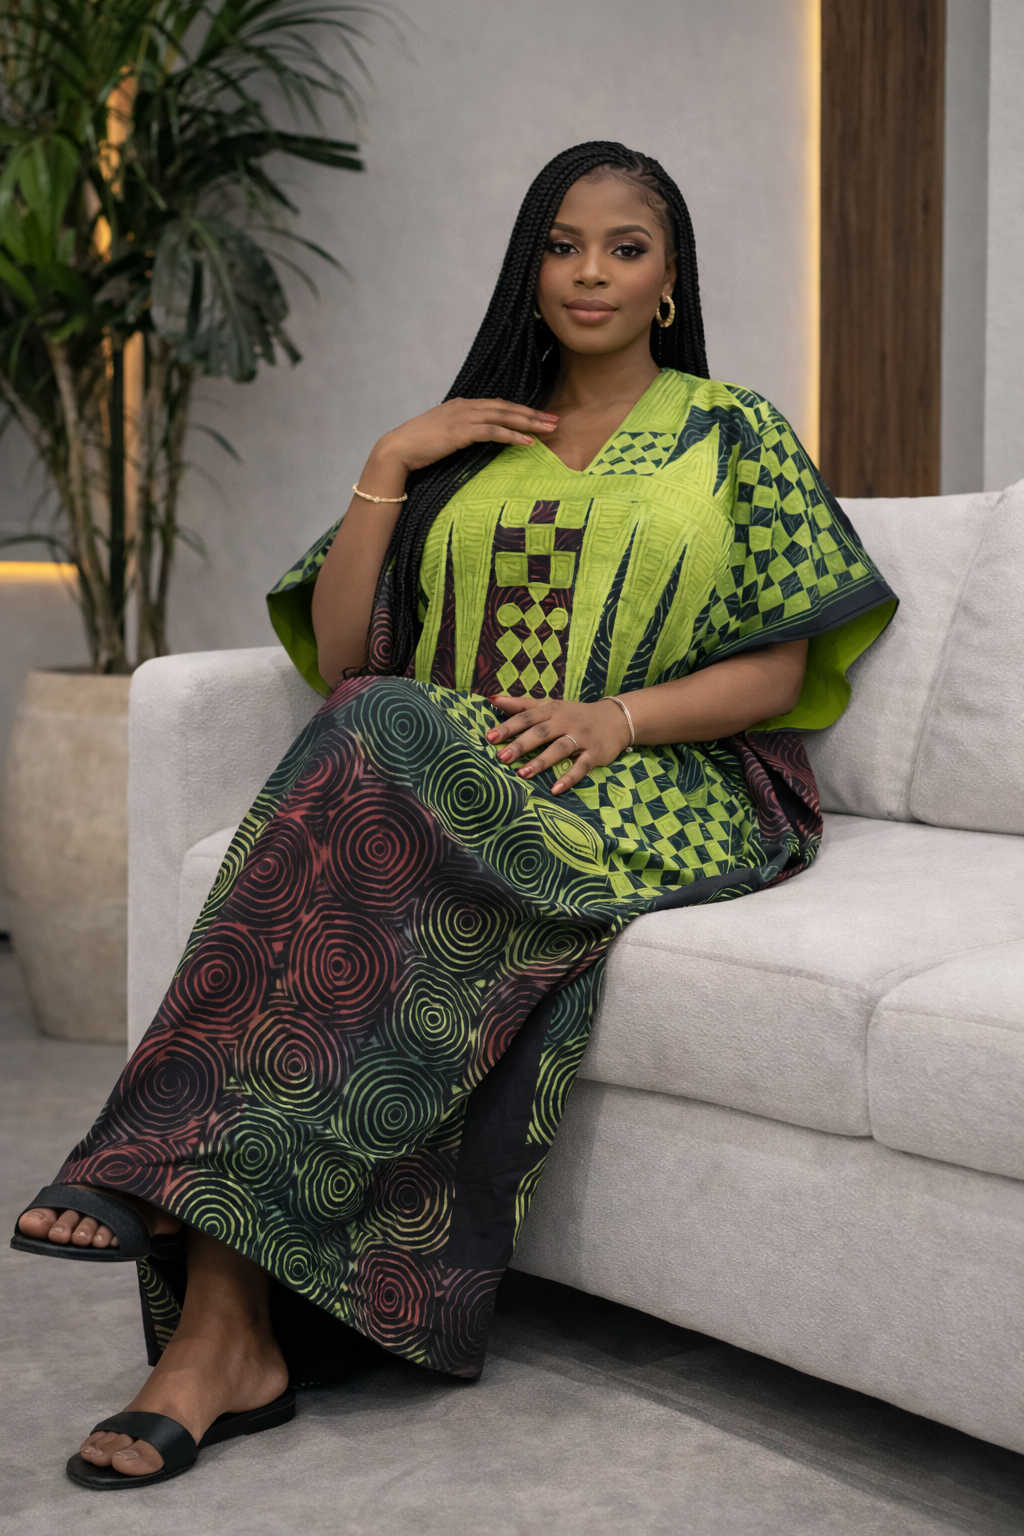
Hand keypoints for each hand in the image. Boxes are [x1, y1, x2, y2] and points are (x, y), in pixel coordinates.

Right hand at [373, 398, 558, 474]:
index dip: (520, 410)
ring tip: (549, 429)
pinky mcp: (461, 432)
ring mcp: (463, 417)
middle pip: (505, 407)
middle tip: (554, 419)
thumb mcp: (442, 435)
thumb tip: (474, 438)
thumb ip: (460, 432)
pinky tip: (528, 441)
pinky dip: (512, 435)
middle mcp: (465, 406)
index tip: (539, 416)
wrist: (397, 450)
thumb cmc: (418, 446)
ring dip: (528, 422)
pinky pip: (493, 431)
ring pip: (503, 416)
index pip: (497, 405)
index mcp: (462, 405)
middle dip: (532, 413)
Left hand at [485, 695, 630, 794]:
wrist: (616, 719)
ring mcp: (582, 737)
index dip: (508, 726)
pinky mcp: (595, 753)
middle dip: (521, 745)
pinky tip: (555, 789)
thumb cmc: (575, 714)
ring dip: (542, 761)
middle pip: (542, 732)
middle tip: (502, 758)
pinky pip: (582, 766)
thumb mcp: (550, 705)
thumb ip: (522, 705)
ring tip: (523, 774)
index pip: (527, 717)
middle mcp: (566, 722)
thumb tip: (492, 699)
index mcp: (553, 710)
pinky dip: (569, 777)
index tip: (490, 738)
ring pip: (560, 749)